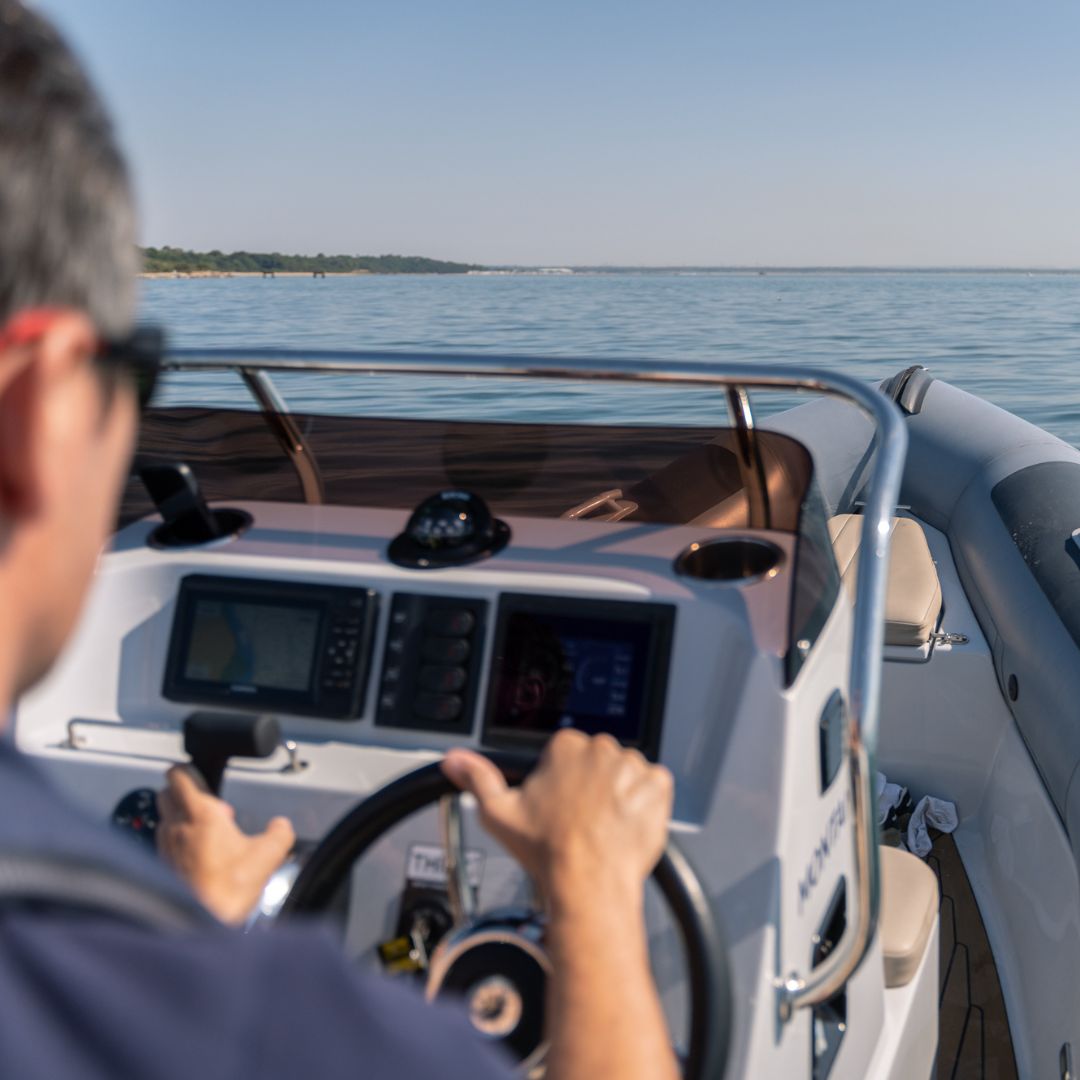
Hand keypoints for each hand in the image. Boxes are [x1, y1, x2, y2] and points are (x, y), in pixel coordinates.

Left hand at [156, 765, 294, 924]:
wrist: (200, 926)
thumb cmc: (227, 892)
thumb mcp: (269, 855)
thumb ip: (280, 832)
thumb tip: (282, 825)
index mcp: (200, 814)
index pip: (180, 775)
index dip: (186, 768)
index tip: (194, 769)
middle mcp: (176, 828)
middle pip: (166, 794)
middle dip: (182, 792)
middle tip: (203, 799)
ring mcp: (164, 850)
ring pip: (163, 819)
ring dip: (178, 817)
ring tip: (201, 828)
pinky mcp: (160, 870)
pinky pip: (163, 845)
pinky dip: (176, 842)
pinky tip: (195, 855)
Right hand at [440, 730, 672, 914]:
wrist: (588, 884)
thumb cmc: (548, 851)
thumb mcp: (499, 813)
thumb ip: (477, 779)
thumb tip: (455, 760)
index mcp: (565, 746)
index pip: (568, 752)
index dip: (563, 780)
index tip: (561, 803)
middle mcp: (601, 749)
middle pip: (598, 760)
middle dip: (593, 784)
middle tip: (582, 818)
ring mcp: (632, 766)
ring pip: (627, 772)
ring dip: (620, 793)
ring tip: (604, 826)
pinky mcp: (657, 786)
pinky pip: (654, 785)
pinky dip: (646, 803)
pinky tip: (627, 824)